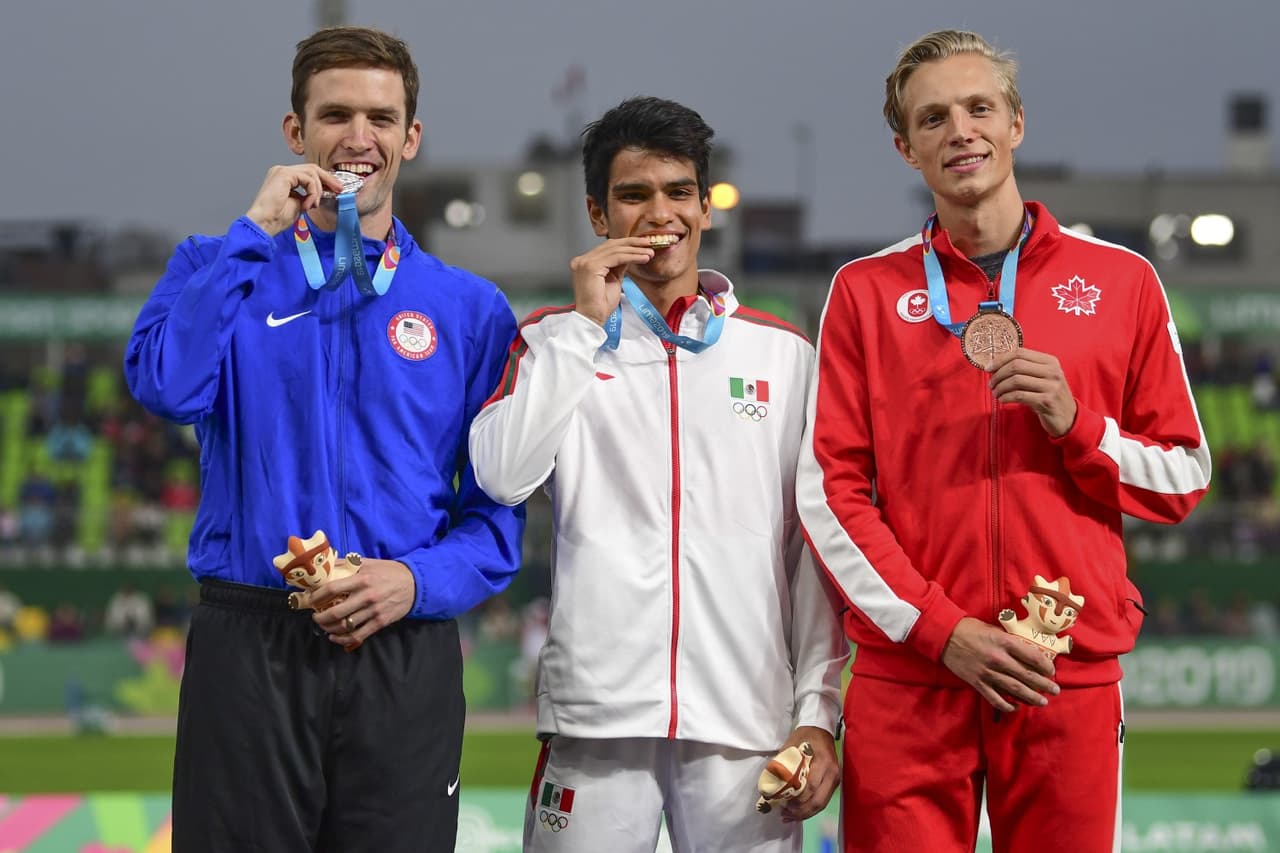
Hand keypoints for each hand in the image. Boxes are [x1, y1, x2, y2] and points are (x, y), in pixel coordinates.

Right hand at [245, 165, 344, 235]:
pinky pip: (308, 178)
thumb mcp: (300, 204)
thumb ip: (309, 196)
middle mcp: (282, 171)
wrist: (265, 223)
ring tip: (314, 204)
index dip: (325, 180)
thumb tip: (321, 194)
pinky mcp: (284, 174)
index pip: (309, 172)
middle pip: (312, 168)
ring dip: (318, 190)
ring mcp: (282, 171)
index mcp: (285, 177)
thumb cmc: (277, 218)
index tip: (336, 189)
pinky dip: (312, 192)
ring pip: (312, 172)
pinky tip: (308, 204)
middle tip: (339, 189)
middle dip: (328, 179)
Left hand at [309, 557, 415, 647]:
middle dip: (320, 617)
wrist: (414, 583)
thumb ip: (346, 564)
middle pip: (336, 612)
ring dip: (329, 628)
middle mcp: (367, 596)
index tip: (309, 599)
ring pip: (345, 626)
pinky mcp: (380, 622)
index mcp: (362, 578)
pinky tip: (335, 637)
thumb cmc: (388, 572)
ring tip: (323, 625)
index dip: (316, 596)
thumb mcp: (368, 562)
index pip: (332, 588)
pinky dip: (342, 639)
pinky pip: (357, 635)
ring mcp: (374, 611)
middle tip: (314, 616)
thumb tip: (325, 565)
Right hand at [568, 238, 654, 326]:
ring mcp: (585, 262)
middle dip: (631, 243)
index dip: (625, 244)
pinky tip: (643, 258)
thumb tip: (630, 254)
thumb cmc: (600, 305)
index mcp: (584, 263)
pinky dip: (632, 257)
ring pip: (615, 250)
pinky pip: (616, 257)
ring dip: (635, 250)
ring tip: (649, 253)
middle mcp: (582, 260)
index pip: (607, 248)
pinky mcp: (591, 267)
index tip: (641, 244)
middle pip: (610, 245)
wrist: (592, 318)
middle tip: (648, 243)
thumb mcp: (613, 280)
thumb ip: (618, 266)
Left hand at [778, 726, 838, 821]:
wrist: (820, 729)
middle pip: (818, 801)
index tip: (782, 803)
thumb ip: (782, 765)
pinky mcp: (834, 783)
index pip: (810, 787)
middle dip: (801, 812)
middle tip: (785, 815)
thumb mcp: (790, 747)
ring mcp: (835, 779)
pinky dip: (811, 808)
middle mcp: (832, 773)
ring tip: (790, 817)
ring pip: (821, 804)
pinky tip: (799, 811)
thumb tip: (770, 786)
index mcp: (823, 763)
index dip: (797, 799)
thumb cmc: (804, 737)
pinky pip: (823, 800)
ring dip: (805, 813)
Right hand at [941, 617, 1059, 711]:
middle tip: (1055, 690)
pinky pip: (995, 698)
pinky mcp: (977, 682)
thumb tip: (1027, 653)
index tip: (1052, 671)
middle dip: (1044, 684)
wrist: (945, 635)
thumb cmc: (970, 629)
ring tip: (1043, 702)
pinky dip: (1007, 705)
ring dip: (1031, 697)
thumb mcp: (994, 629)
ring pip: (1014, 689)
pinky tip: (1016, 706)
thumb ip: (1010, 642)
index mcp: (1004, 642)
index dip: (1045, 665)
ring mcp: (987, 672)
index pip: (1032, 656)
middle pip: (1027, 675)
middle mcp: (998, 659)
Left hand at [987, 347, 1077, 436]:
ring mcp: (1051, 386)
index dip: (1000, 359)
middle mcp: (1052, 371)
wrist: (1069, 417)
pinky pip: (1019, 395)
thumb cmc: (1049, 396)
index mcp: (1050, 361)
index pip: (1020, 353)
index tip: (989, 368)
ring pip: (1016, 380)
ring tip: (996, 393)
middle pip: (1016, 365)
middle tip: (991, 384)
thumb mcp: (1043, 378)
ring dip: (1000, 387)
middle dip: (998, 375)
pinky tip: (1002, 400)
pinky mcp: (1046, 401)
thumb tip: (996, 365)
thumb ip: (1026, 369)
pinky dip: (1006, 397)